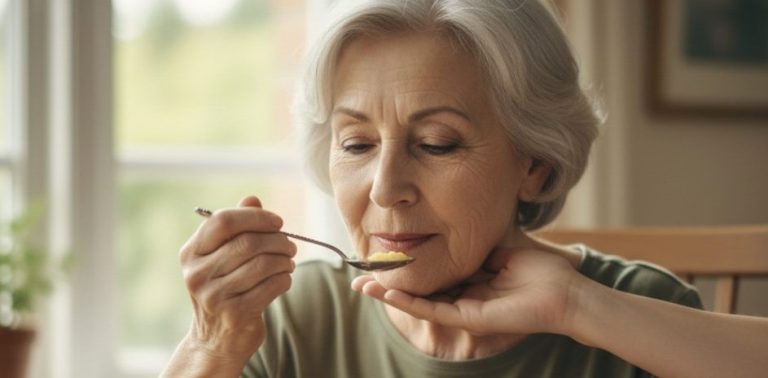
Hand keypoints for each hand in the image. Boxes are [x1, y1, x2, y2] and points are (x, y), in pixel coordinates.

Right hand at [178, 196, 295, 362]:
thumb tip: (253, 199)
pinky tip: (283, 279)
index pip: (224, 221)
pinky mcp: (234, 314)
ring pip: (263, 264)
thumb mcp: (221, 257)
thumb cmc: (223, 290)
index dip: (255, 217)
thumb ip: (236, 228)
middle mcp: (197, 273)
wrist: (215, 341)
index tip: (278, 222)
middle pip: (248, 242)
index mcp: (191, 252)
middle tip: (290, 245)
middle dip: (277, 240)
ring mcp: (214, 296)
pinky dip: (284, 279)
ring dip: (284, 260)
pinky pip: (271, 286)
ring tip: (288, 262)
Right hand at [351, 247, 585, 335]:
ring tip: (362, 286)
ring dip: (389, 293)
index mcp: (470, 280)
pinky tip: (387, 292)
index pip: (430, 274)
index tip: (383, 254)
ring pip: (418, 301)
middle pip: (418, 289)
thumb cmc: (542, 270)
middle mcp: (462, 296)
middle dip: (389, 282)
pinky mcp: (469, 317)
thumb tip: (454, 215)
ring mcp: (464, 308)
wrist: (565, 291)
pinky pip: (433, 308)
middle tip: (360, 276)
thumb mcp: (501, 243)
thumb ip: (476, 236)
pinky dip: (408, 301)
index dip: (405, 265)